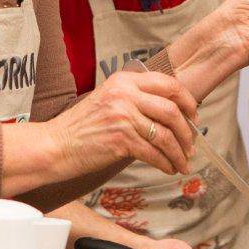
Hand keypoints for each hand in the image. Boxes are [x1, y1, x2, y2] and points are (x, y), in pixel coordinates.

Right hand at [44, 70, 199, 178]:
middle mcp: (125, 94)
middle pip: (172, 110)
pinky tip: (168, 168)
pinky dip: (166, 163)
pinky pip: (154, 153)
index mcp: (124, 80)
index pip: (168, 84)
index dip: (187, 101)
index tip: (193, 116)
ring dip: (179, 152)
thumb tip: (170, 113)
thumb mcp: (108, 100)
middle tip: (192, 144)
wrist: (54, 145)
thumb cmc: (81, 127)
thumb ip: (135, 99)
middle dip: (188, 131)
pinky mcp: (121, 140)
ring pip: (166, 135)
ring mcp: (123, 116)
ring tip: (183, 162)